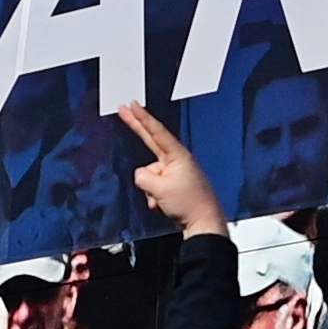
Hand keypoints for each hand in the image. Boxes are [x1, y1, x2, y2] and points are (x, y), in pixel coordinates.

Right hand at [112, 101, 225, 234]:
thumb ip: (143, 177)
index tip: (132, 105)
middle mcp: (176, 160)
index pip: (156, 132)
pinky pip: (154, 187)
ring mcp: (175, 173)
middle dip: (137, 126)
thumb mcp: (159, 189)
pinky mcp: (173, 185)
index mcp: (177, 156)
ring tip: (166, 201)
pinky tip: (165, 206)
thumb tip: (141, 175)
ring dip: (151, 190)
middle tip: (124, 109)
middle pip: (152, 139)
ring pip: (149, 175)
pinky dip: (155, 197)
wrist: (204, 224)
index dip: (142, 118)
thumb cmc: (188, 204)